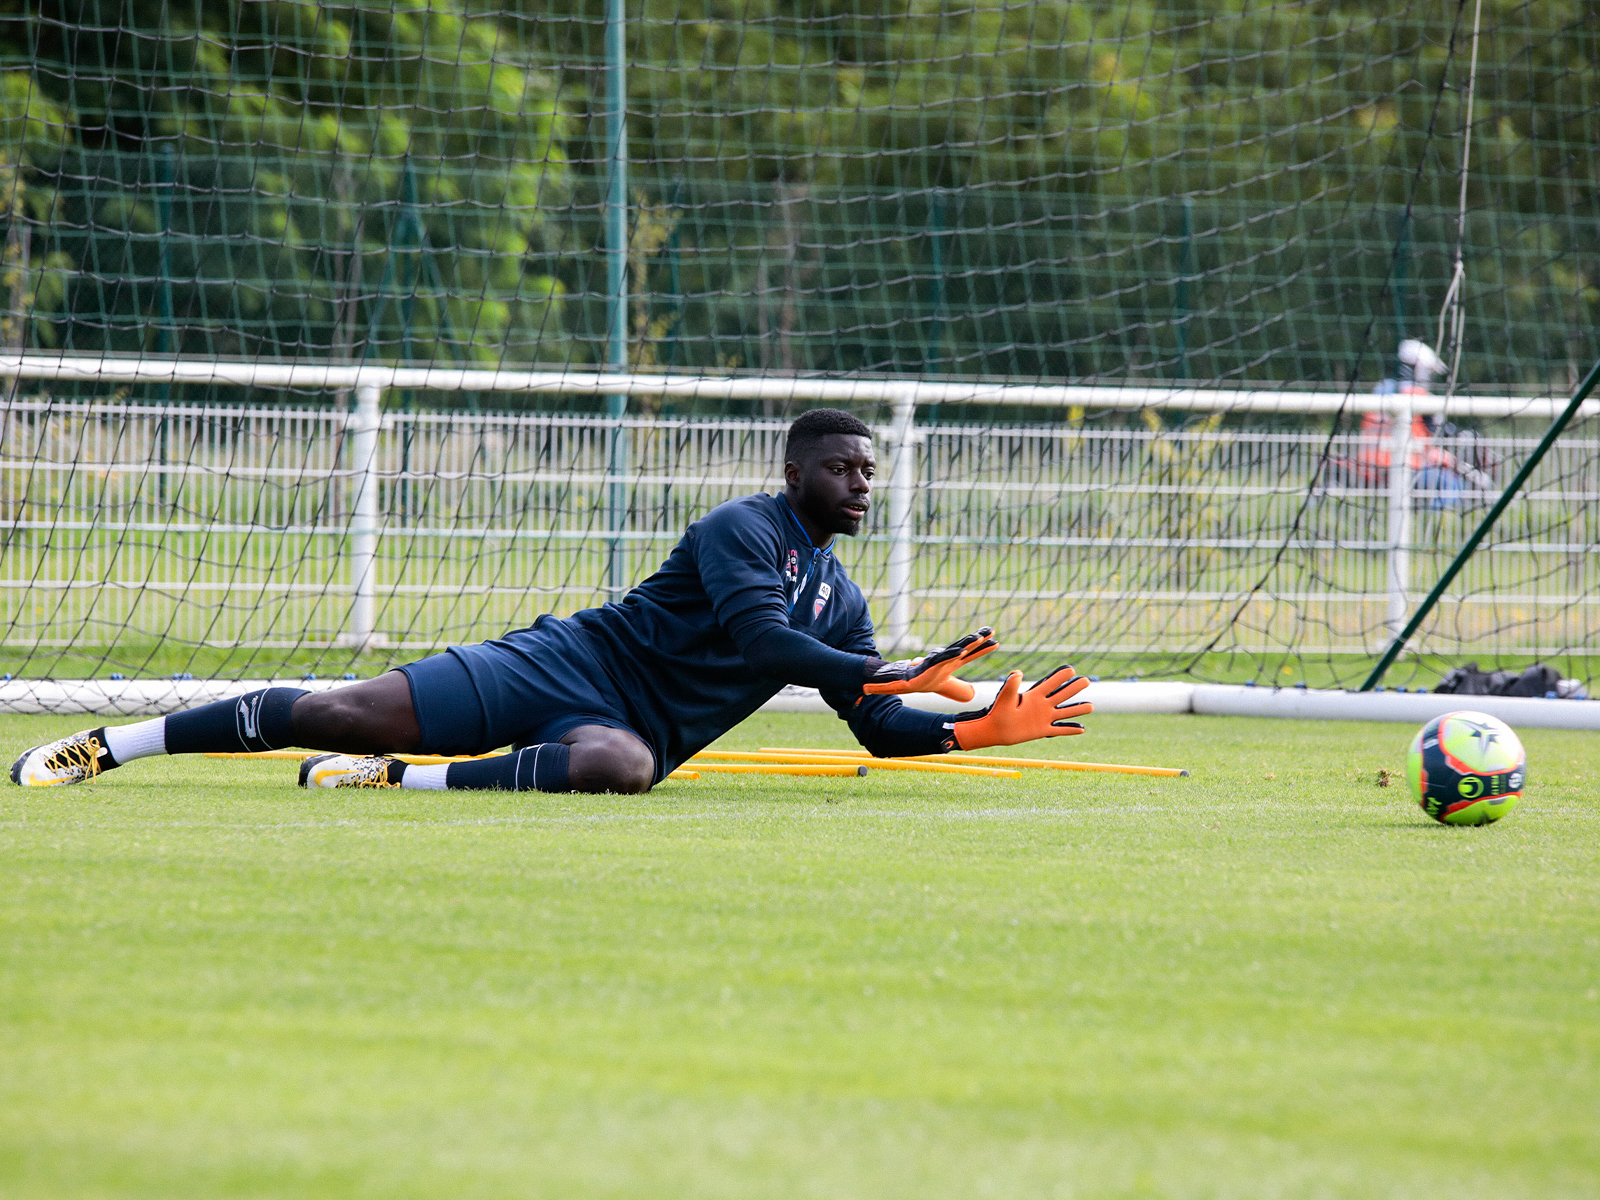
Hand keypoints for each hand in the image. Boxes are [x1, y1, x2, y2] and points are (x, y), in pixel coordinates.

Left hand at [862, 627, 998, 695]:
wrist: (910, 676)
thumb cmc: (904, 680)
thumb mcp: (891, 684)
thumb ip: (877, 686)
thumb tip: (861, 689)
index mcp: (931, 666)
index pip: (940, 659)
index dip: (947, 656)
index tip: (956, 652)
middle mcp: (942, 660)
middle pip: (956, 650)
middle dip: (967, 644)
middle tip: (979, 636)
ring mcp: (950, 660)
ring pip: (966, 649)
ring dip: (978, 642)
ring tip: (991, 633)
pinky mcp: (956, 662)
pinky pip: (971, 654)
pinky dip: (983, 648)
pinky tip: (995, 641)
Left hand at [942, 667, 1091, 749]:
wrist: (995, 730)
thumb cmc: (998, 712)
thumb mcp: (1005, 697)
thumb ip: (1011, 685)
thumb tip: (1017, 673)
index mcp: (1034, 695)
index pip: (1051, 683)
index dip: (1060, 677)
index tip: (1070, 669)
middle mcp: (1042, 705)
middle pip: (1062, 695)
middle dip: (1074, 688)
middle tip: (1086, 681)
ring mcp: (1044, 718)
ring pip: (1065, 712)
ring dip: (1078, 709)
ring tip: (1091, 706)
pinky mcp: (1043, 730)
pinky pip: (1060, 730)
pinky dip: (1071, 730)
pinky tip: (1082, 729)